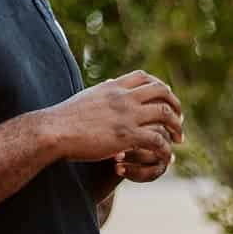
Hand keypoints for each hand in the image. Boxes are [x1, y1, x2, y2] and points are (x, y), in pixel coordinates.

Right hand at [46, 70, 183, 177]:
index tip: (164, 99)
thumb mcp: (86, 96)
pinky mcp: (127, 136)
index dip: (159, 87)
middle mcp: (123, 97)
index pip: (144, 77)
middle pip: (161, 91)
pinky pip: (158, 140)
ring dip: (176, 127)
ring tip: (179, 139)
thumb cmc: (63, 118)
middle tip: (178, 120)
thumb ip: (103, 91)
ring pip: (165, 114)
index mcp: (113, 86)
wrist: (53, 131)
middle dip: (175, 105)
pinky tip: (167, 156)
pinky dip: (166, 148)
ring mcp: (127, 115)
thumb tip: (110, 83)